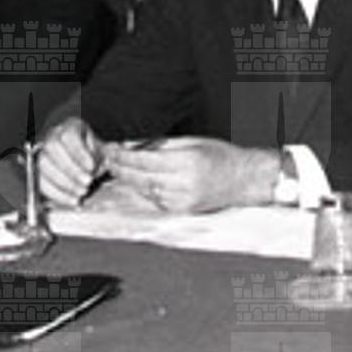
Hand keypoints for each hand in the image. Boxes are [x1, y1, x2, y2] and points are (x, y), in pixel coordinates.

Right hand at [37, 118, 105, 206]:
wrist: (82, 159)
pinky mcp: (36, 169)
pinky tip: (71, 199)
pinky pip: (40, 180)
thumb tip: (99, 165)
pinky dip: (56, 193)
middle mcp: (52, 135)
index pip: (69, 134)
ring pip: (43, 165)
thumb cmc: (92, 153)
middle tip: (87, 182)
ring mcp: (41, 150)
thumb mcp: (102, 150)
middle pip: (53, 148)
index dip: (79, 152)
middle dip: (71, 169)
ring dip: (63, 183)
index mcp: (70, 126)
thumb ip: (102, 156)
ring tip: (81, 193)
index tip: (91, 166)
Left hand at [105, 137, 279, 213]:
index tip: (110, 150)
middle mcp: (183, 183)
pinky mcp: (183, 209)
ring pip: (146, 190)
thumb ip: (162, 145)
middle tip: (108, 161)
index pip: (145, 160)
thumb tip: (134, 145)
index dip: (123, 156)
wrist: (244, 179)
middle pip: (141, 178)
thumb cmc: (221, 156)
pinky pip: (156, 200)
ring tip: (119, 170)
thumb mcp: (192, 142)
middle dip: (121, 169)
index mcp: (186, 162)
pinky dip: (146, 191)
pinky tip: (141, 182)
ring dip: (131, 180)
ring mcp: (183, 200)